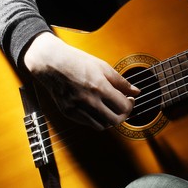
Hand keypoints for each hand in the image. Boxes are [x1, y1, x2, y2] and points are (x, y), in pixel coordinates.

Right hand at [23, 32, 139, 129]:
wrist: (51, 63)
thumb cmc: (77, 61)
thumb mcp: (102, 67)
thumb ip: (121, 82)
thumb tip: (136, 92)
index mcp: (99, 87)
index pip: (123, 106)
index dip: (130, 105)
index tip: (130, 100)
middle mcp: (89, 100)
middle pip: (115, 120)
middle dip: (123, 115)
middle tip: (123, 107)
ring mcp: (77, 108)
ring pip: (102, 126)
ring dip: (110, 120)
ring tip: (111, 109)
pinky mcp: (68, 113)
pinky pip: (88, 124)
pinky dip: (97, 120)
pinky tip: (98, 110)